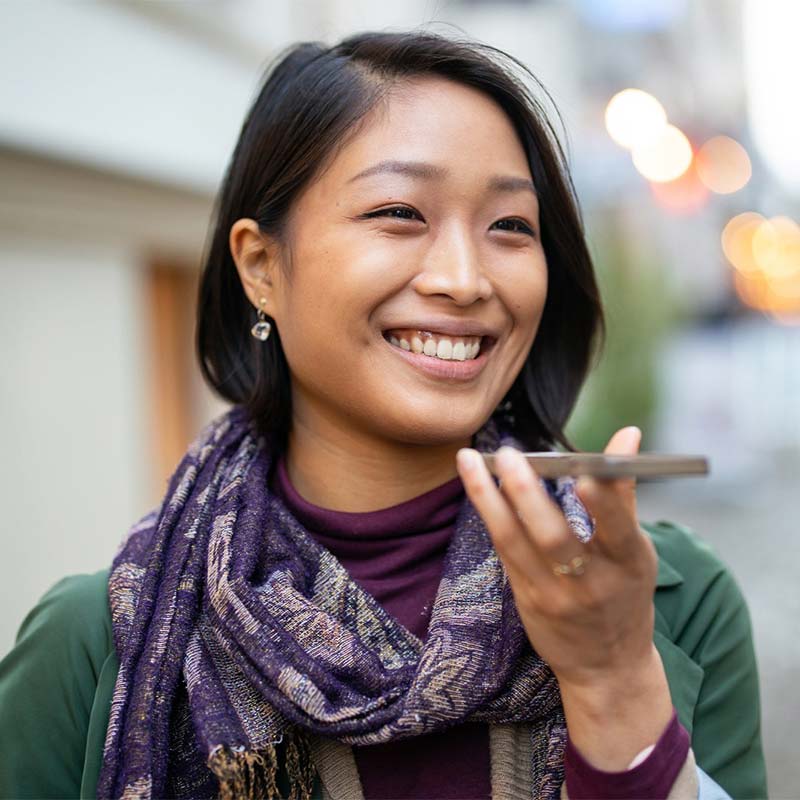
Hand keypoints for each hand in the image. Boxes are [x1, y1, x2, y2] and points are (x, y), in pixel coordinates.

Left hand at [456, 426, 657, 685]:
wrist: (606, 668)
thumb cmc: (624, 596)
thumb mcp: (636, 553)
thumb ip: (624, 495)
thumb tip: (628, 433)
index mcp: (629, 566)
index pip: (619, 531)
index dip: (603, 504)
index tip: (584, 474)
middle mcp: (591, 584)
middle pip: (554, 538)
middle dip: (528, 495)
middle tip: (509, 455)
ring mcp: (554, 595)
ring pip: (514, 542)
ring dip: (487, 497)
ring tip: (470, 459)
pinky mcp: (526, 599)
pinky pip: (503, 550)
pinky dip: (489, 514)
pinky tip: (477, 484)